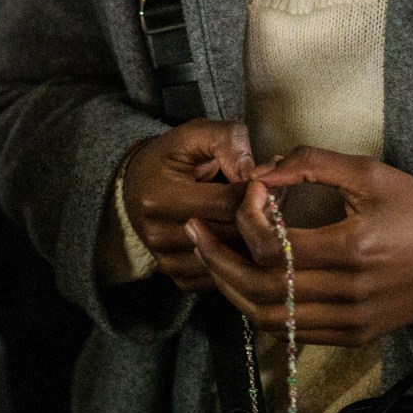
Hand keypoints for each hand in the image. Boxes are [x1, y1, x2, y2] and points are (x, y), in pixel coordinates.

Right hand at [121, 119, 254, 291]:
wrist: (137, 184)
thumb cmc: (171, 157)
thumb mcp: (195, 134)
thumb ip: (227, 142)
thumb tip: (254, 174)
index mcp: (159, 196)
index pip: (224, 204)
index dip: (253, 192)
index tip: (266, 182)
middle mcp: (157, 234)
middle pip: (228, 234)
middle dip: (258, 219)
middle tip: (274, 202)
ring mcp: (164, 260)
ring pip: (227, 259)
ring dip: (250, 243)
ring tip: (259, 221)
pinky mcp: (174, 276)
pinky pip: (217, 277)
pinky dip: (234, 261)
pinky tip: (239, 240)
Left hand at [188, 147, 412, 346]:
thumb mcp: (371, 173)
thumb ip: (313, 165)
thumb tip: (261, 170)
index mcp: (352, 250)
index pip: (274, 248)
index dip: (248, 218)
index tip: (250, 190)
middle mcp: (347, 294)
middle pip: (260, 290)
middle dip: (218, 260)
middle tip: (193, 232)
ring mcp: (349, 322)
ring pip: (269, 318)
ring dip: (232, 289)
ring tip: (210, 257)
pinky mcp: (352, 335)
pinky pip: (292, 331)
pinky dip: (261, 308)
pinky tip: (246, 281)